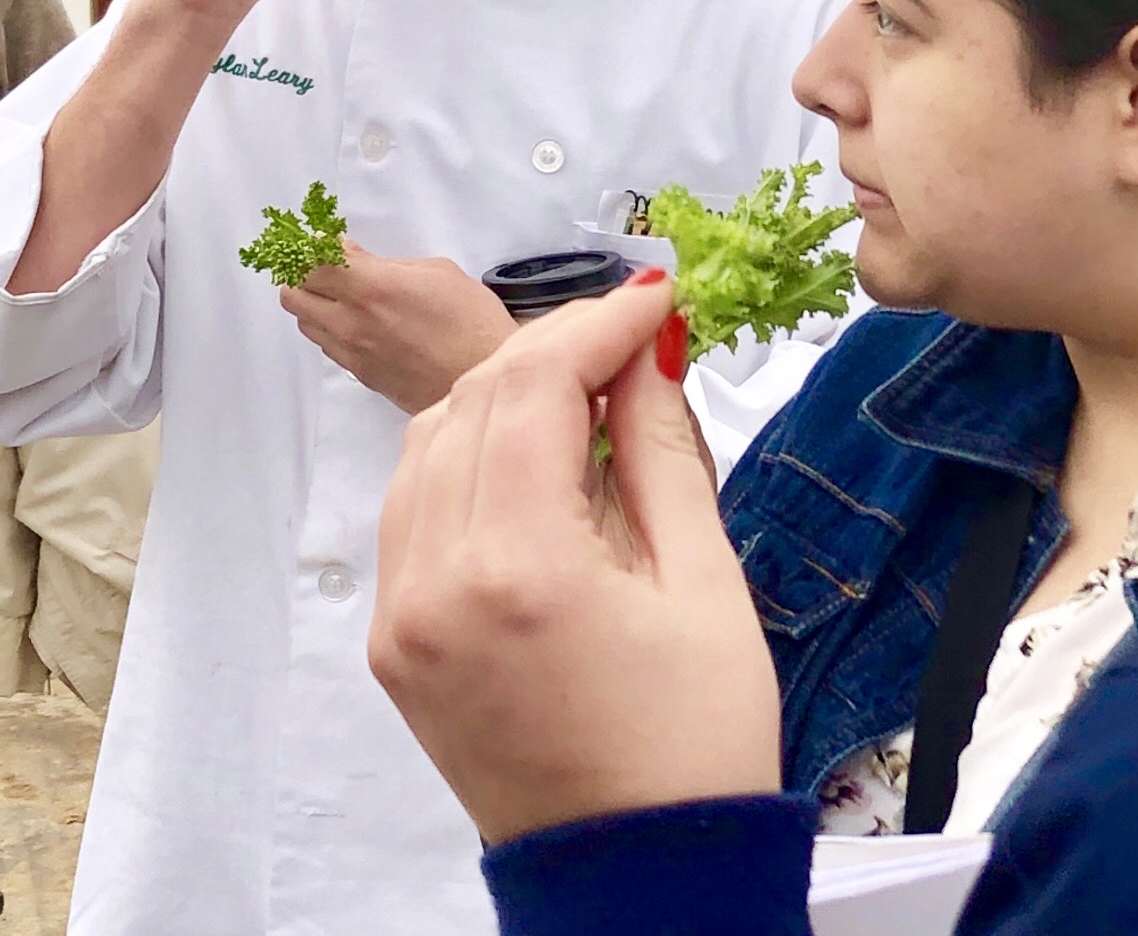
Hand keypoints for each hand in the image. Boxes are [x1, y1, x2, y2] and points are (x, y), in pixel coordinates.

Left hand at [285, 247, 516, 414]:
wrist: (483, 378)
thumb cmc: (472, 323)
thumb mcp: (439, 272)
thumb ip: (388, 264)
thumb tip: (354, 258)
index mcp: (372, 288)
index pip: (311, 262)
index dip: (312, 247)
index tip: (324, 242)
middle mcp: (351, 321)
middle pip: (292, 294)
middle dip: (304, 275)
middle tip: (328, 268)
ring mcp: (351, 352)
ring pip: (304, 322)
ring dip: (315, 304)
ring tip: (344, 297)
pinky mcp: (358, 374)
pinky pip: (326, 346)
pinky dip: (331, 329)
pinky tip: (359, 323)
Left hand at [371, 272, 780, 843]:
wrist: (637, 872)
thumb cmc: (694, 742)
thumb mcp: (703, 579)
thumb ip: (661, 450)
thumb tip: (646, 354)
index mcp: (516, 570)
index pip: (531, 388)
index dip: (597, 325)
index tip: (659, 302)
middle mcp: (433, 586)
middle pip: (470, 404)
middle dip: (555, 350)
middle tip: (638, 337)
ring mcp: (401, 618)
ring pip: (429, 446)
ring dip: (506, 398)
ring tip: (596, 392)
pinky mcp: (397, 642)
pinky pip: (416, 509)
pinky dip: (472, 458)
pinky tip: (544, 459)